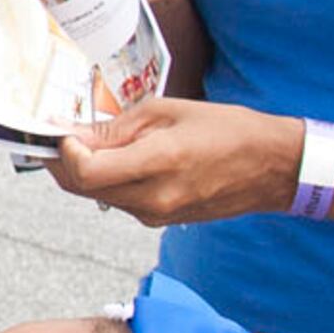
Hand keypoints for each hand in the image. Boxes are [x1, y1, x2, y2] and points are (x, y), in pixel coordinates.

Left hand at [50, 94, 302, 226]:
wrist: (271, 168)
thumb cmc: (227, 131)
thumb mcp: (169, 112)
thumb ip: (119, 127)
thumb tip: (77, 133)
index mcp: (158, 164)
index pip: (86, 171)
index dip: (64, 151)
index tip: (63, 129)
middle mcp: (153, 198)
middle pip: (83, 188)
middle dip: (64, 161)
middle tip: (62, 133)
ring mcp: (157, 215)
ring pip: (98, 196)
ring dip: (86, 171)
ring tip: (93, 140)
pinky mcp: (161, 220)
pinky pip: (120, 201)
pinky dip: (109, 180)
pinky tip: (118, 157)